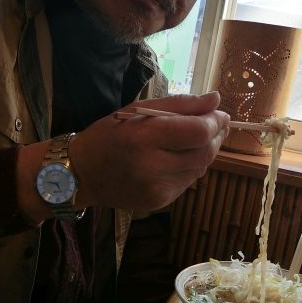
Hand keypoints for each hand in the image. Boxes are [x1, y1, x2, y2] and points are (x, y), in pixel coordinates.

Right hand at [70, 91, 229, 211]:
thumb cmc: (109, 134)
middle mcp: (152, 166)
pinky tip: (180, 157)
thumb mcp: (138, 110)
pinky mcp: (159, 202)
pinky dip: (191, 166)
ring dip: (206, 151)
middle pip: (205, 152)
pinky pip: (188, 181)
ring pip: (200, 168)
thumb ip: (180, 104)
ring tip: (198, 138)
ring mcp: (157, 188)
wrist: (82, 174)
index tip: (219, 113)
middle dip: (216, 136)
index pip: (198, 131)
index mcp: (144, 137)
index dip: (215, 122)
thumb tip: (216, 100)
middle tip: (217, 124)